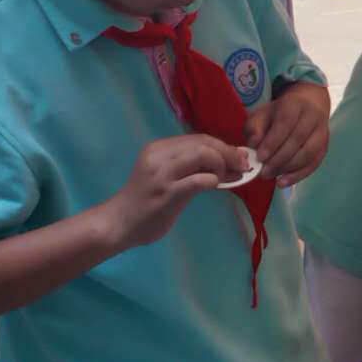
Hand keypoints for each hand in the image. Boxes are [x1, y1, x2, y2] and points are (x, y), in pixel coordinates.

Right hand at [101, 134, 241, 247]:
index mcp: (159, 148)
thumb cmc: (146, 201)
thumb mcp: (167, 176)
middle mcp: (159, 155)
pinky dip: (213, 180)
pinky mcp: (166, 193)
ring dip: (222, 165)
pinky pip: (198, 180)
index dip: (224, 146)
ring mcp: (162, 174)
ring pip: (203, 154)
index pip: (200, 138)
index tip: (240, 157)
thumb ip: (191, 167)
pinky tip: (216, 186)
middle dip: (229, 153)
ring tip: (227, 178)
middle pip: (204, 142)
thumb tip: (229, 161)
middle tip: (242, 167)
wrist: (118, 223)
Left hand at [245, 82, 329, 186]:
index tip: (260, 157)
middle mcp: (313, 116)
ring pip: (309, 153)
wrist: (307, 106)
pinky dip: (298, 175)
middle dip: (279, 158)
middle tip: (263, 171)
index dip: (273, 141)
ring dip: (289, 168)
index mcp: (295, 104)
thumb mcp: (261, 115)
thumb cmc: (279, 113)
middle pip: (298, 139)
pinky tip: (284, 182)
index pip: (285, 123)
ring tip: (271, 177)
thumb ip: (254, 128)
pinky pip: (314, 164)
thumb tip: (254, 145)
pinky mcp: (325, 147)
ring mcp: (322, 132)